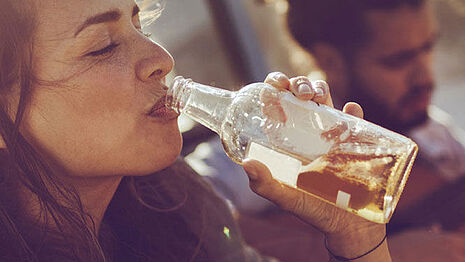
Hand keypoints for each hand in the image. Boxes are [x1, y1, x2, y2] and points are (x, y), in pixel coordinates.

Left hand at [242, 72, 389, 260]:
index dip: (275, 89)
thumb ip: (265, 184)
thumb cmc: (313, 211)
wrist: (348, 226)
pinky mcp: (353, 141)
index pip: (277, 106)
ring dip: (321, 89)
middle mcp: (306, 133)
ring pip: (325, 99)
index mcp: (287, 141)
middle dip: (299, 84)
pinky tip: (350, 109)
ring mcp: (330, 134)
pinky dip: (353, 111)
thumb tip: (246, 163)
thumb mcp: (286, 198)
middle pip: (300, 96)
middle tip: (300, 94)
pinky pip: (354, 118)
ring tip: (319, 98)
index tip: (275, 86)